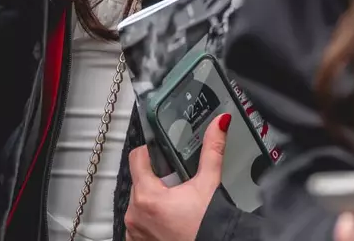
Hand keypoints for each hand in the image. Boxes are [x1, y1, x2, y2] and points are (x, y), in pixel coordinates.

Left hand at [125, 112, 230, 240]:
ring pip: (138, 202)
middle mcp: (135, 214)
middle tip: (178, 186)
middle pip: (140, 180)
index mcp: (146, 195)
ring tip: (176, 205)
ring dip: (153, 200)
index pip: (137, 157)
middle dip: (158, 180)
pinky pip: (139, 222)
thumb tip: (219, 124)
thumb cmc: (208, 227)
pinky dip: (150, 219)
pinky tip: (169, 220)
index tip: (164, 156)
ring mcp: (134, 231)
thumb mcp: (209, 183)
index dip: (151, 152)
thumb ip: (212, 150)